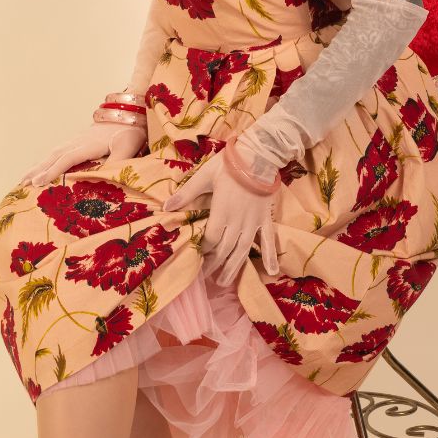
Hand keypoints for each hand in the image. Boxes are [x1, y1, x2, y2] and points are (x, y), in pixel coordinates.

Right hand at [20, 120, 146, 186]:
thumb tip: (107, 177)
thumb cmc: (130, 132)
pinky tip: (40, 169)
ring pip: (52, 154)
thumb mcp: (128, 146)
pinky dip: (46, 161)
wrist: (129, 113)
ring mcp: (76, 140)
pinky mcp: (77, 141)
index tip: (37, 183)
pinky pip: (57, 152)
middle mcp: (78, 142)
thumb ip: (118, 161)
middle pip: (53, 157)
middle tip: (21, 184)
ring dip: (37, 166)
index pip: (66, 159)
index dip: (52, 172)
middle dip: (37, 171)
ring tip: (24, 179)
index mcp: (88, 145)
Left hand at [161, 145, 278, 285]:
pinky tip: (271, 272)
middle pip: (225, 250)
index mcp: (221, 212)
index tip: (197, 258)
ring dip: (233, 268)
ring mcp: (253, 223)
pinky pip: (269, 241)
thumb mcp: (204, 176)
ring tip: (223, 282)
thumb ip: (187, 193)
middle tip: (206, 277)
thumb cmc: (230, 164)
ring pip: (242, 251)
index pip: (211, 239)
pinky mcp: (265, 219)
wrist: (259, 155)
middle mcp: (238, 223)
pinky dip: (271, 257)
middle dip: (214, 265)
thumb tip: (166, 206)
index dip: (203, 251)